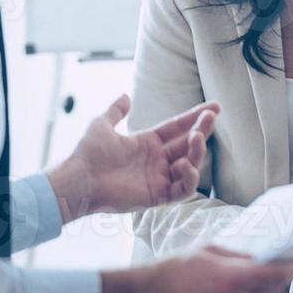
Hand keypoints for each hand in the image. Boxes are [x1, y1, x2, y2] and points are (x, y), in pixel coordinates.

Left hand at [50, 95, 219, 220]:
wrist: (78, 178)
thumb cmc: (87, 154)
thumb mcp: (101, 124)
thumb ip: (115, 111)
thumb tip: (126, 96)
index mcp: (147, 143)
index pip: (178, 128)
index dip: (195, 117)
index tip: (214, 106)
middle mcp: (157, 160)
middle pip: (188, 144)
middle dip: (202, 130)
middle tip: (210, 117)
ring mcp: (159, 178)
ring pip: (191, 165)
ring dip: (197, 151)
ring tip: (196, 138)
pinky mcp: (158, 196)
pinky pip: (183, 190)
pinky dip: (190, 178)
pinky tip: (186, 165)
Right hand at [98, 246, 292, 292]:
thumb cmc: (173, 271)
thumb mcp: (208, 251)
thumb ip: (238, 255)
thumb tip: (261, 256)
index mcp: (233, 279)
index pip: (275, 274)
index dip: (292, 268)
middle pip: (268, 291)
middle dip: (269, 279)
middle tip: (267, 268)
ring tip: (227, 286)